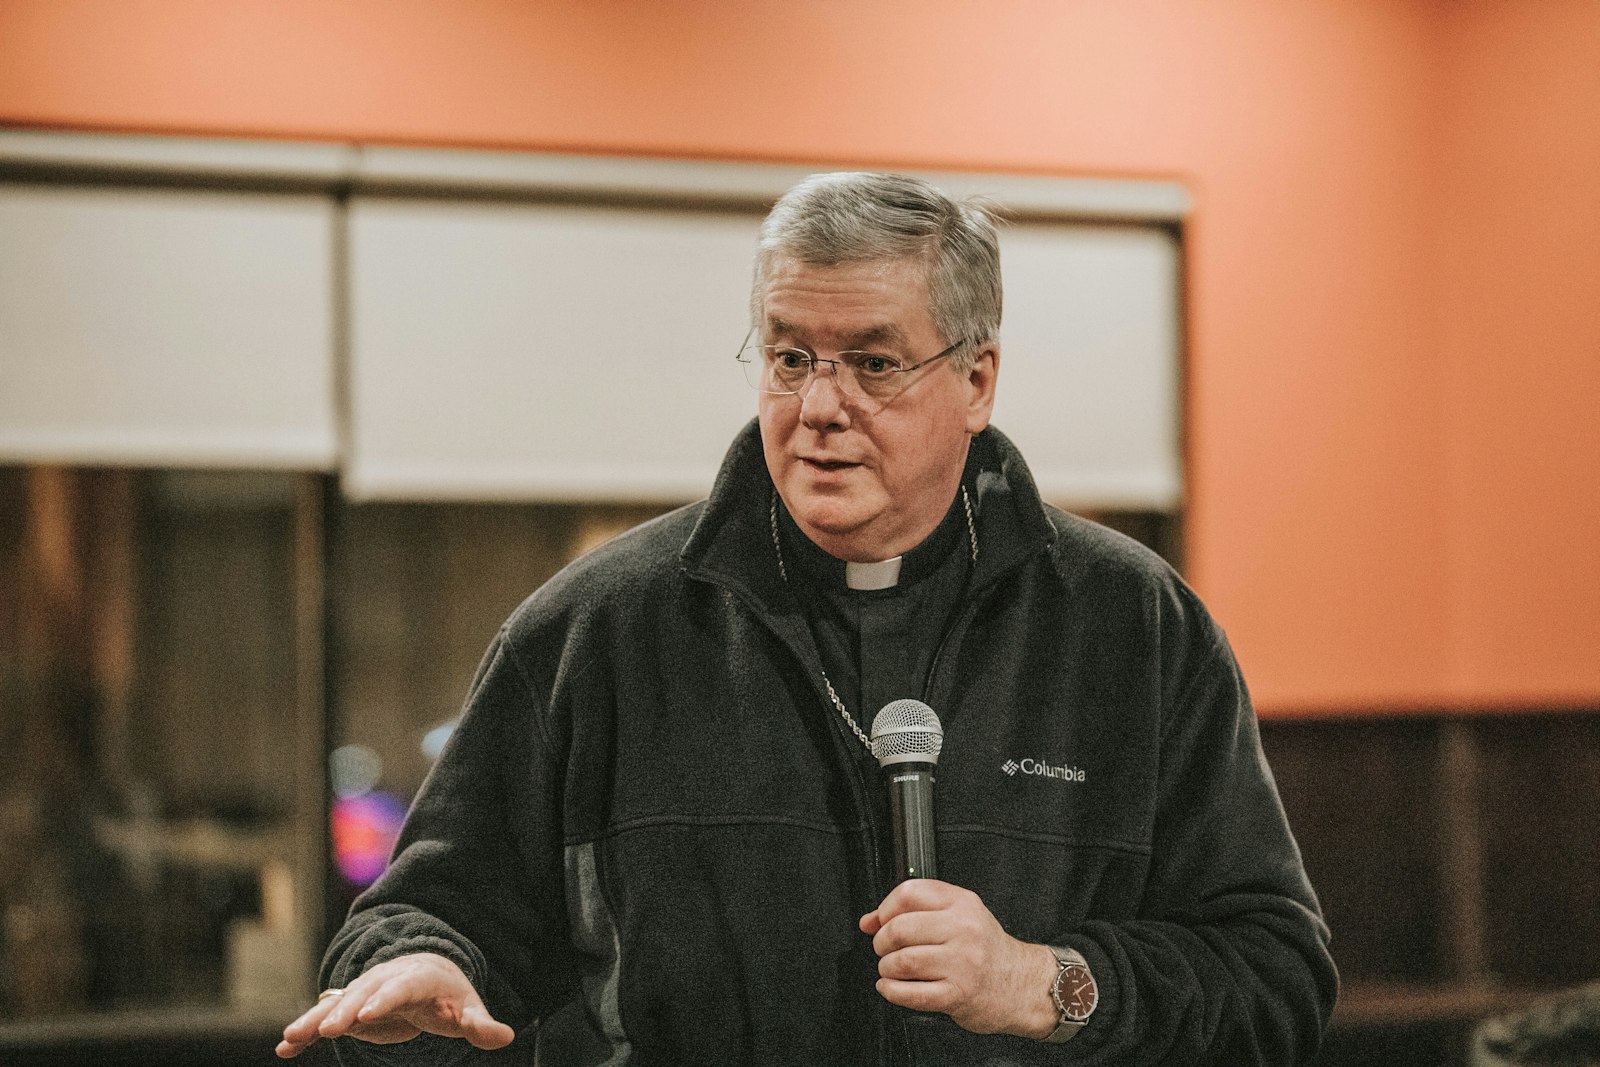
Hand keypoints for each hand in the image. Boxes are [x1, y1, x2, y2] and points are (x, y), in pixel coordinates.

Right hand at [276, 952, 513, 1058]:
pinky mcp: (350, 1009)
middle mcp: (385, 979)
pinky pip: (325, 1019)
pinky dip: (306, 1030)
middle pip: (363, 993)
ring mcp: (364, 992)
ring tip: (291, 1037)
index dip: (385, 999)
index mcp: (417, 977)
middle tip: (326, 1029)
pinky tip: (285, 1048)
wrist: (426, 973)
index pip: (401, 987)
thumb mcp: (467, 1007)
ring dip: (314, 1020)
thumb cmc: (448, 994)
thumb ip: (480, 1023)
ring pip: (337, 1004)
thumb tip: (506, 1035)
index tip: (368, 1013)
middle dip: (344, 1010)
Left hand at [859, 879, 1057, 1037]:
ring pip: (902, 961)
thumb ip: (914, 912)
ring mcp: (962, 963)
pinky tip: (891, 987)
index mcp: (962, 903)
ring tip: (891, 968)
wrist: (1020, 984)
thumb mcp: (958, 917)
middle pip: (899, 928)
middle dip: (881, 941)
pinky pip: (910, 993)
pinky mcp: (957, 995)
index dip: (885, 908)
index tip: (881, 920)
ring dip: (886, 967)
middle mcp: (964, 930)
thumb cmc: (985, 950)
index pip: (909, 893)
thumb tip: (869, 921)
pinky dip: (891, 990)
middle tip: (884, 948)